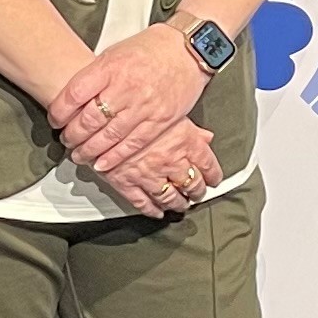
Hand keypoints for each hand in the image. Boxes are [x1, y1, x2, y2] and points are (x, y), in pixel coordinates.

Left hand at [51, 24, 212, 174]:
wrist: (188, 49)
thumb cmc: (151, 49)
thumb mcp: (115, 53)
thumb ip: (95, 76)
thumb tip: (73, 100)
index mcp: (110, 66)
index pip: (75, 93)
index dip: (59, 111)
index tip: (55, 119)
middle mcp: (126, 86)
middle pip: (89, 119)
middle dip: (72, 135)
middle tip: (66, 139)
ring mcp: (144, 105)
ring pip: (109, 136)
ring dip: (89, 150)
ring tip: (79, 154)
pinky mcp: (160, 120)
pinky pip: (133, 144)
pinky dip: (115, 157)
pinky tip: (102, 163)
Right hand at [102, 120, 219, 218]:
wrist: (104, 111)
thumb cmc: (138, 105)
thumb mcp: (172, 110)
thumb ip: (192, 129)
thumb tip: (206, 137)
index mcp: (185, 142)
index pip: (208, 166)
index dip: (214, 176)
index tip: (214, 179)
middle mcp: (170, 161)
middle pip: (192, 185)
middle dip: (197, 192)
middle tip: (198, 194)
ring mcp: (148, 174)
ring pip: (169, 197)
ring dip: (177, 203)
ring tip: (180, 204)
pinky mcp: (126, 182)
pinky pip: (142, 203)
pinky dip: (152, 210)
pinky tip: (157, 212)